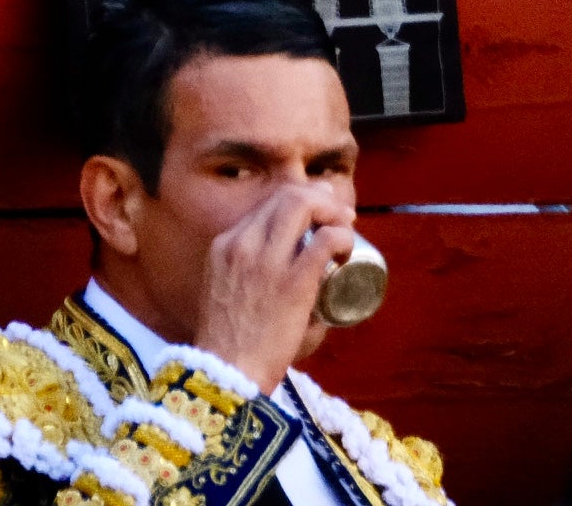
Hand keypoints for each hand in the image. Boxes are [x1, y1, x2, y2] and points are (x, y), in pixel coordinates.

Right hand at [187, 181, 353, 395]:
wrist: (226, 375)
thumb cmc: (230, 347)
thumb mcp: (227, 294)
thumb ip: (249, 281)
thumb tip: (291, 287)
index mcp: (224, 245)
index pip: (266, 204)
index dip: (300, 200)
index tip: (320, 212)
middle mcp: (243, 244)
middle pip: (287, 195)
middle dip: (320, 198)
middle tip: (341, 216)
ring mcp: (267, 261)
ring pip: (303, 205)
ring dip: (332, 211)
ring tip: (347, 229)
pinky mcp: (293, 282)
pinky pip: (324, 240)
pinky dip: (342, 236)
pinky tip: (347, 250)